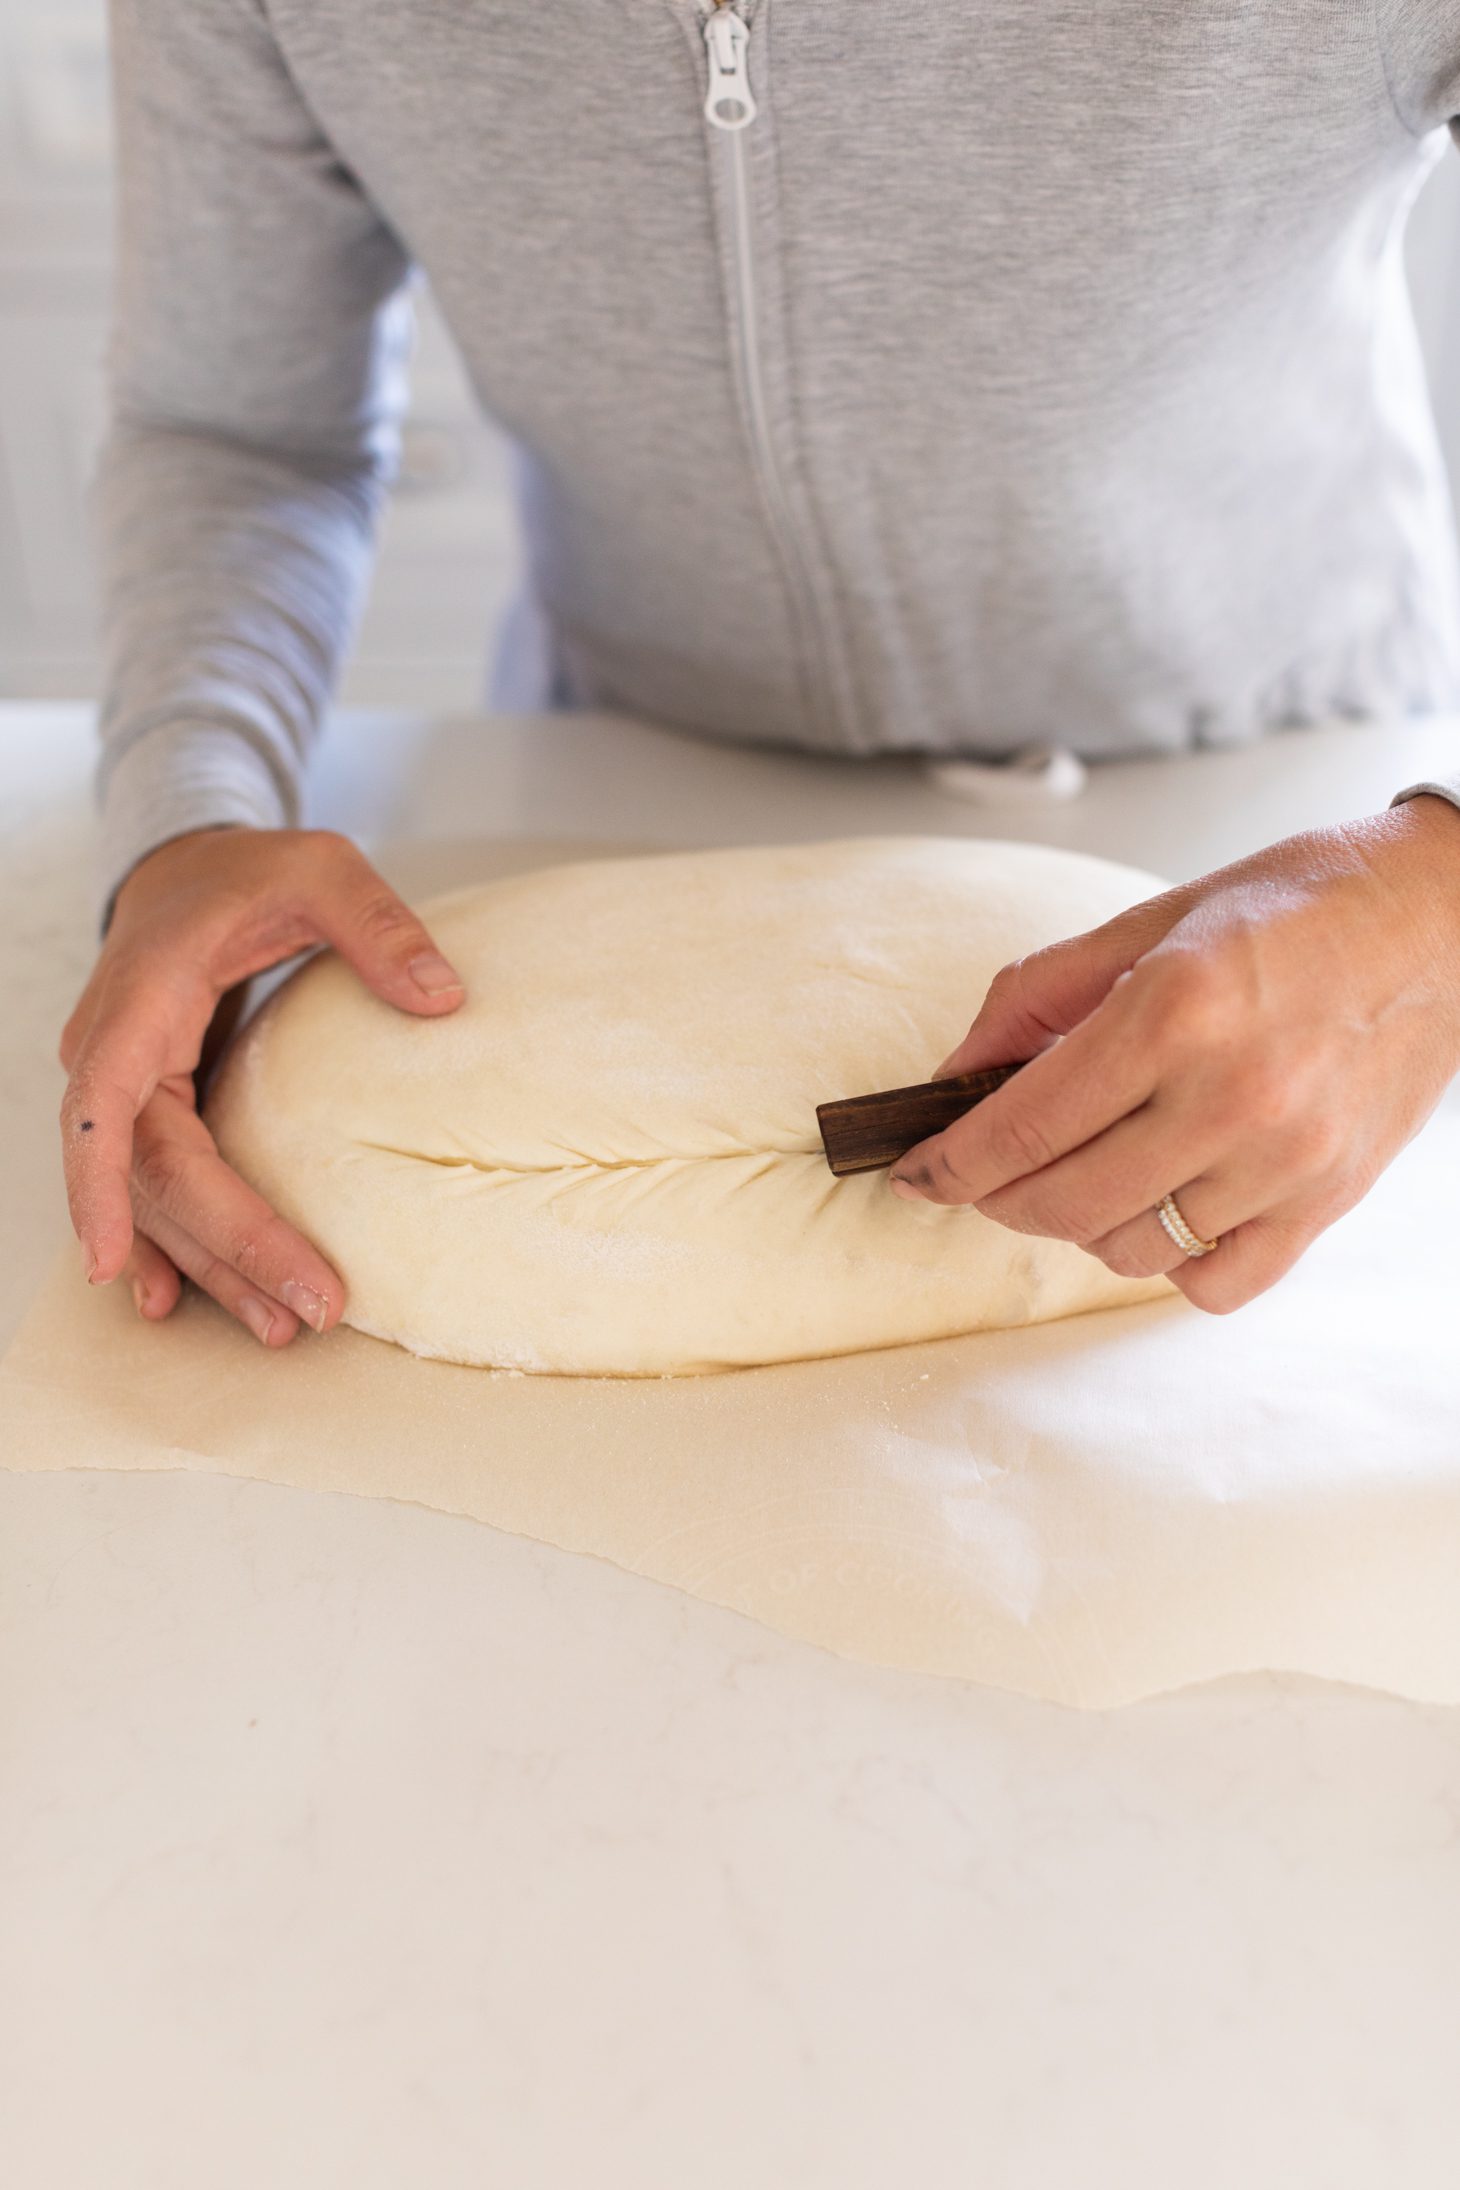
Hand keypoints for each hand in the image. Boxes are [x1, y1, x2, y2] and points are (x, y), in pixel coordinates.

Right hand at [60, 826, 464, 1343]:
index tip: (109, 1262)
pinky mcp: (150, 1106)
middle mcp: (114, 1050)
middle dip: (222, 1248)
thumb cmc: (249, 868)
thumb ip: (379, 925)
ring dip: (209, 1264)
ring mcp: (125, 1085)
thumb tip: (445, 998)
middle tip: (303, 1312)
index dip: (100, 1186)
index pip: (103, 1105)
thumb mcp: (323, 867)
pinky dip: (171, 1245)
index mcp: (143, 996)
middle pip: (152, 1171)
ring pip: (153, 1194)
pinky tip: (184, 1301)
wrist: (188, 867)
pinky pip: (151, 1186)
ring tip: (279, 1326)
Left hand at [888, 798, 1459, 1311]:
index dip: (949, 1162)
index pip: (1023, 1126)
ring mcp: (1285, 1161)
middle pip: (1063, 1202)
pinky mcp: (1327, 1201)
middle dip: (999, 1197)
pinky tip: (1161, 1209)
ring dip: (1080, 1225)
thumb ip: (1036, 997)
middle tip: (987, 1173)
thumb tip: (955, 1076)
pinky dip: (1169, 1263)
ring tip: (1085, 1172)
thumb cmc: (1296, 906)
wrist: (1441, 917)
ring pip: (1130, 1250)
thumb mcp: (1148, 923)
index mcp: (1173, 1012)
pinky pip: (1216, 1283)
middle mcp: (1230, 1096)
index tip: (916, 1171)